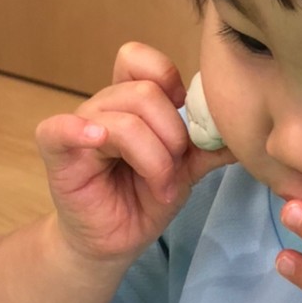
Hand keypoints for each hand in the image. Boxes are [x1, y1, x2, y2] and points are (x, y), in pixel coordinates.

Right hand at [35, 42, 234, 262]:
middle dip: (171, 137)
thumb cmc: (144, 200)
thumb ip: (207, 148)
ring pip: (123, 120)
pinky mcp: (58, 154)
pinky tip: (97, 142)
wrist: (114, 242)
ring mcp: (78, 128)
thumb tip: (244, 135)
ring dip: (153, 159)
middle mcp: (103, 107)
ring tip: (159, 187)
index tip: (184, 119)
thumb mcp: (185, 172)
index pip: (139, 60)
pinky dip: (78, 130)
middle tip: (174, 172)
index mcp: (130, 102)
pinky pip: (58, 128)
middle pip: (143, 93)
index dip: (167, 80)